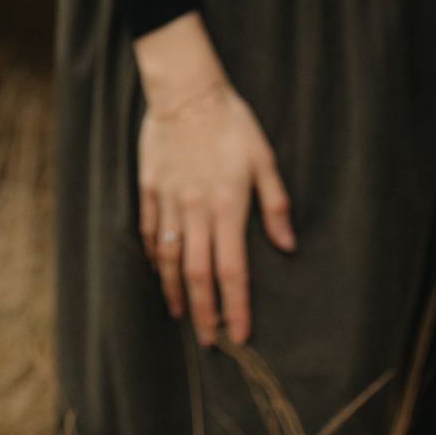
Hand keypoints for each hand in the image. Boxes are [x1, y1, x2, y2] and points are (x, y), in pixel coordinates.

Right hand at [133, 14, 295, 348]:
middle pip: (198, 274)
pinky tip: (160, 271)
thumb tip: (287, 244)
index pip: (232, 271)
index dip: (236, 307)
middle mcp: (195, 211)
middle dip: (204, 313)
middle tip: (208, 342)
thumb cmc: (231, 123)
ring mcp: (168, 201)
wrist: (185, 91)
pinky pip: (149, 231)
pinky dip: (154, 257)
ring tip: (182, 315)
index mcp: (227, 207)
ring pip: (168, 258)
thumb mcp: (264, 159)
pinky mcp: (149, 188)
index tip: (240, 334)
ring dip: (176, 291)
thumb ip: (275, 204)